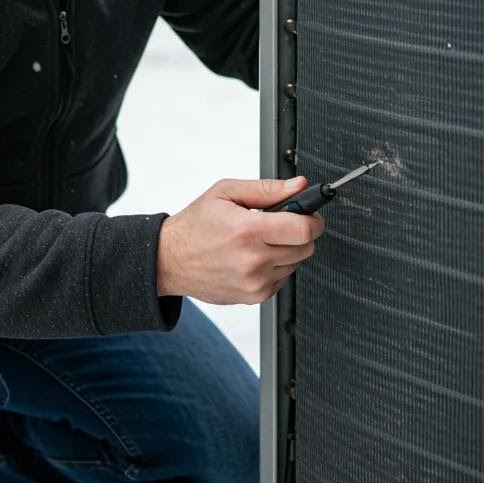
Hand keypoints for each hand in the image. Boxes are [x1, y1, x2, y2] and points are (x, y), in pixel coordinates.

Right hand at [156, 176, 324, 303]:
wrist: (170, 260)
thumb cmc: (195, 225)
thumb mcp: (226, 193)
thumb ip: (266, 188)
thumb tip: (298, 186)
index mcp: (248, 230)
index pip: (303, 229)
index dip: (313, 218)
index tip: (310, 214)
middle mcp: (253, 260)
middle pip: (306, 248)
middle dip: (300, 232)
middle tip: (281, 223)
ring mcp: (255, 282)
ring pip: (296, 263)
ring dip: (287, 250)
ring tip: (260, 240)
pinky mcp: (255, 296)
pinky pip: (283, 279)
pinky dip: (276, 267)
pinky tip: (254, 256)